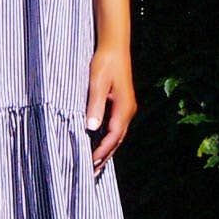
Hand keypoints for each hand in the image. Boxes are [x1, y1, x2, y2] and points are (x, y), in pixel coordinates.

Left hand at [85, 44, 136, 173]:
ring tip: (95, 165)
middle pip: (117, 140)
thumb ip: (95, 105)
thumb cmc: (105, 62)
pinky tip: (99, 145)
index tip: (90, 162)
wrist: (114, 46)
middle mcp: (128, 110)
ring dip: (107, 150)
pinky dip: (108, 139)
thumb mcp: (97, 83)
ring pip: (117, 135)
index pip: (112, 136)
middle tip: (91, 173)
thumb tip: (91, 128)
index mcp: (124, 107)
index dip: (102, 151)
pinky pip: (116, 127)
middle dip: (105, 156)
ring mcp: (126, 108)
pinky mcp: (122, 104)